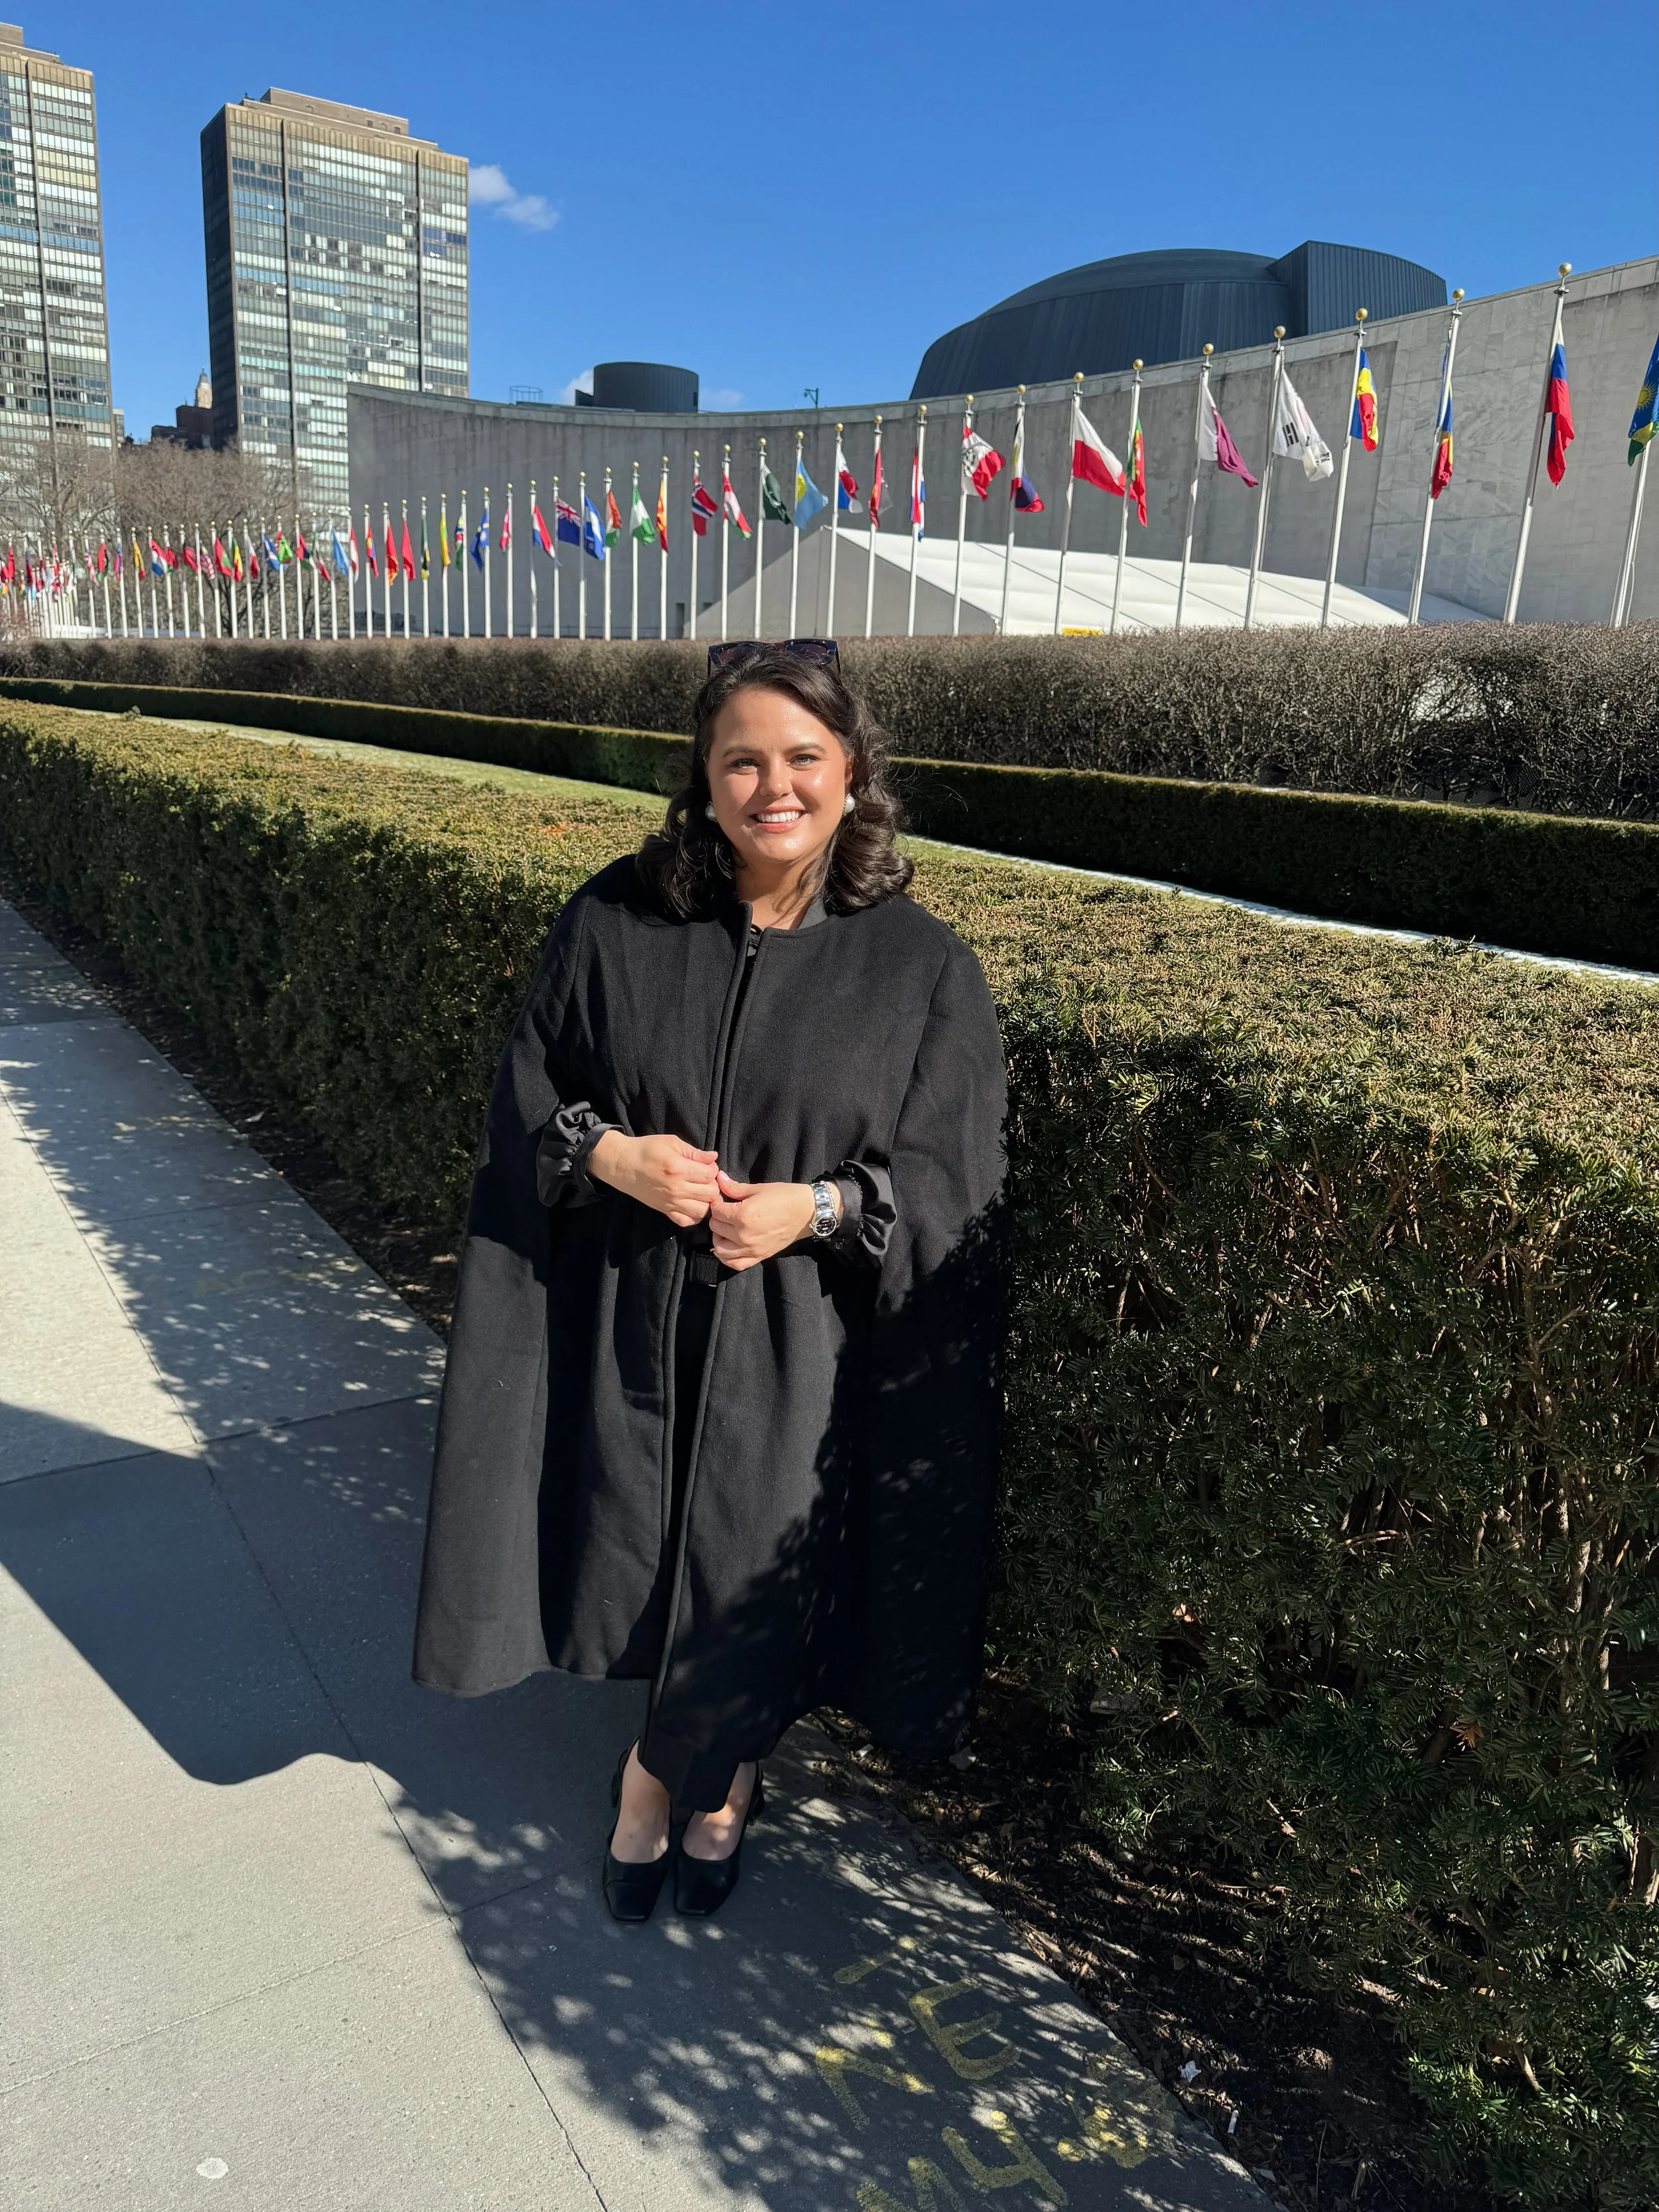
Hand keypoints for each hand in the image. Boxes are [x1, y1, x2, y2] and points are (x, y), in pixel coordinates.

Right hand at [589, 1131, 719, 1226]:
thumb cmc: (646, 1149)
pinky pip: (686, 1222)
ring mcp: (670, 1203)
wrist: (622, 1165)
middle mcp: (676, 1189)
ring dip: (706, 1202)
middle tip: (704, 1178)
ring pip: (702, 1211)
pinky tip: (692, 1204)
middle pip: (710, 1194)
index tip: (706, 1165)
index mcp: (678, 1168)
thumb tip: (714, 1157)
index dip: (713, 1168)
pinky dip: (694, 1215)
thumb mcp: (670, 1142)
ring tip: (700, 1192)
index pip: (710, 1175)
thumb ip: (694, 1152)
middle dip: (712, 1185)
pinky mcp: (664, 1211)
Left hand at [709, 1169, 821, 1271]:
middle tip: (725, 1211)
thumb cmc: (784, 1196)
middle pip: (716, 1228)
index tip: (722, 1199)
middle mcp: (743, 1235)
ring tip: (725, 1229)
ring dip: (718, 1238)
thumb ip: (734, 1187)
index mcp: (742, 1215)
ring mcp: (751, 1249)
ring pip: (720, 1249)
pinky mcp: (759, 1256)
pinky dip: (726, 1258)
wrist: (806, 1212)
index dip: (717, 1203)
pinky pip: (735, 1264)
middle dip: (717, 1218)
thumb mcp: (758, 1188)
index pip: (716, 1211)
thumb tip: (718, 1178)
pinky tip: (727, 1247)